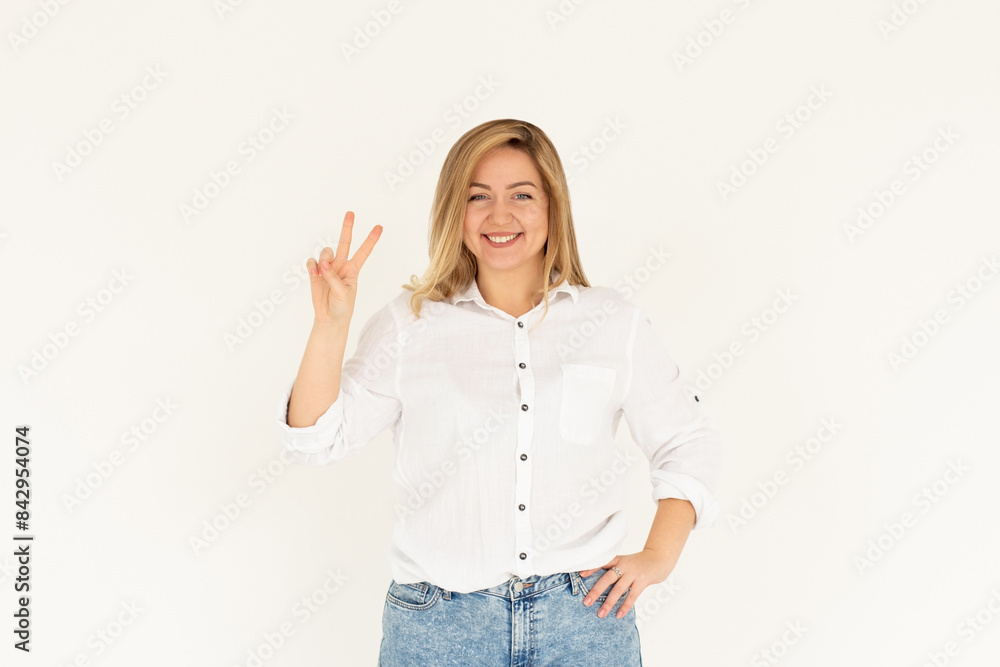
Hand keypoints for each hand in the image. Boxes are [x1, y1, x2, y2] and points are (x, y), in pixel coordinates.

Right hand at [307, 211, 381, 325]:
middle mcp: (341, 265)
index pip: (364, 252)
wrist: (329, 318)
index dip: (371, 240)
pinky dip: (312, 265)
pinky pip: (312, 262)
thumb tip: (324, 264)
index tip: (379, 227)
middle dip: (347, 227)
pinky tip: (315, 272)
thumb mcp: (344, 293)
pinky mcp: (315, 273)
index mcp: (353, 270)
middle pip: (344, 242)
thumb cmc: (342, 307)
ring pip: (326, 252)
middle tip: (351, 213)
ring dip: (324, 258)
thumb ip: (334, 277)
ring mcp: (327, 268)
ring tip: (323, 270)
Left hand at [579, 548, 676, 618]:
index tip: (580, 575)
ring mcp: (633, 573)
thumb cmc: (638, 563)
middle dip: (596, 591)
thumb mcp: (625, 562)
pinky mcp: (642, 581)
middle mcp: (624, 565)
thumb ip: (613, 569)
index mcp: (617, 559)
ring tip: (601, 614)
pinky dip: (625, 606)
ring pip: (618, 589)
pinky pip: (632, 595)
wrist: (659, 559)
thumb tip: (597, 584)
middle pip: (607, 578)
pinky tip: (619, 615)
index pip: (602, 562)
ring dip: (609, 602)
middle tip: (586, 602)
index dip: (591, 568)